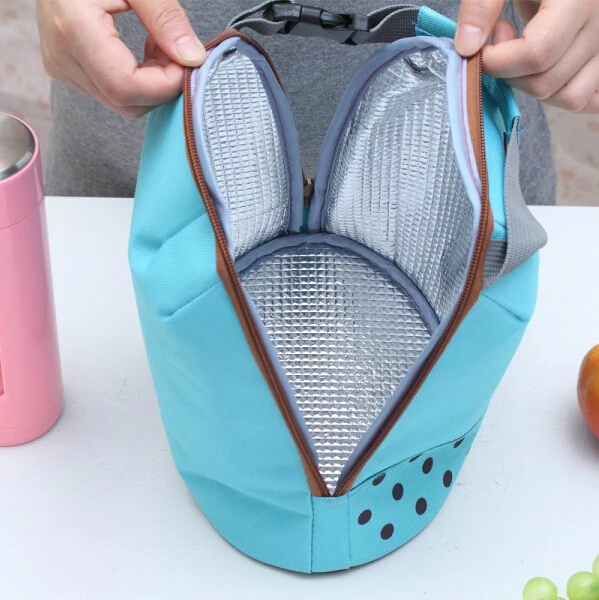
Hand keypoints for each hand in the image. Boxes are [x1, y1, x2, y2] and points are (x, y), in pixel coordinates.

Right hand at [36, 0, 205, 116]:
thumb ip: (165, 17)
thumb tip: (193, 58)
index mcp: (73, 28)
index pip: (125, 87)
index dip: (164, 84)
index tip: (187, 60)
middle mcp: (62, 57)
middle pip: (126, 103)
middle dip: (162, 86)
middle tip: (179, 52)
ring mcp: (61, 67)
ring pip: (121, 102)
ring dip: (152, 84)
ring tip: (160, 44)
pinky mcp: (66, 70)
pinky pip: (111, 92)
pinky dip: (138, 80)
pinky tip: (146, 50)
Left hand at [455, 0, 598, 112]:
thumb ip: (482, 4)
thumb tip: (467, 48)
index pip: (537, 53)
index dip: (498, 60)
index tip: (483, 43)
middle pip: (547, 82)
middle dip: (510, 73)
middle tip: (499, 41)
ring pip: (570, 97)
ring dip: (533, 88)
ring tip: (521, 55)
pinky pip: (591, 98)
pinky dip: (564, 94)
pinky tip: (543, 74)